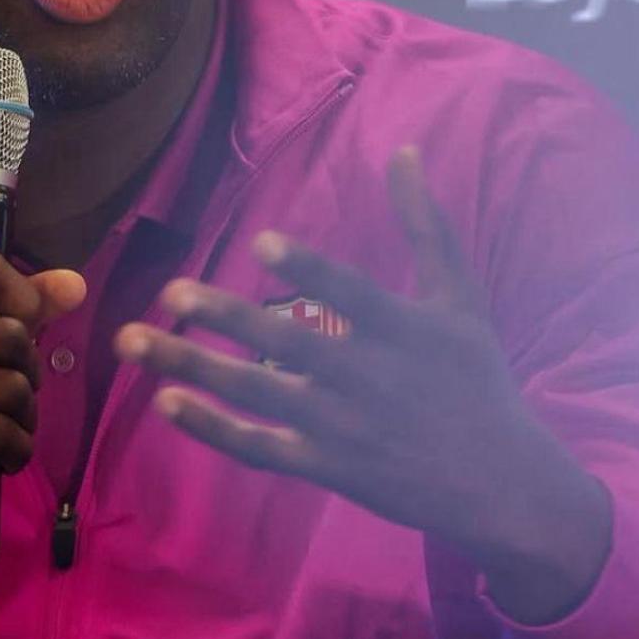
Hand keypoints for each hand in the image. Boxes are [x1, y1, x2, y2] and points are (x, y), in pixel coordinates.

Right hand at [0, 252, 84, 638]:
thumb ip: (2, 308)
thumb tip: (73, 284)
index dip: (23, 298)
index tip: (24, 330)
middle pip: (8, 332)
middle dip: (27, 370)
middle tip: (9, 396)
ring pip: (10, 384)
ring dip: (24, 415)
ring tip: (6, 428)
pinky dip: (14, 449)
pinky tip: (0, 457)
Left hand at [115, 147, 609, 623]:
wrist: (504, 487)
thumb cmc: (477, 380)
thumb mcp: (460, 298)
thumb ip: (426, 225)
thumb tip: (402, 150)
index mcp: (404, 331)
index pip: (351, 295)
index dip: (309, 270)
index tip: (262, 241)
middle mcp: (367, 377)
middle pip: (286, 344)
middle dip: (226, 317)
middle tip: (172, 292)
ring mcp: (342, 426)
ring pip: (257, 393)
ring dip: (193, 365)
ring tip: (133, 342)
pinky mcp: (326, 465)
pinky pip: (260, 446)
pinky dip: (213, 428)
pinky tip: (166, 402)